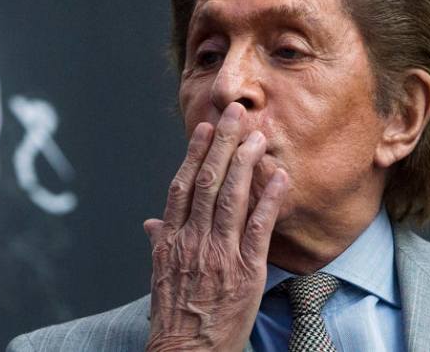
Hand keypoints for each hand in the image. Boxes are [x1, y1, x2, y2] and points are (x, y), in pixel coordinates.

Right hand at [144, 102, 288, 350]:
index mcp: (171, 239)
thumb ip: (159, 243)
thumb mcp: (159, 274)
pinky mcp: (245, 272)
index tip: (207, 129)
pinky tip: (278, 177)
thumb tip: (151, 222)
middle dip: (223, 145)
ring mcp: (218, 255)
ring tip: (258, 135)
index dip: (194, 154)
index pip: (181, 186)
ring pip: (231, 198)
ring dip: (245, 163)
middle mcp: (192, 241)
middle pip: (206, 182)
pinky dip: (268, 200)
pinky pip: (258, 229)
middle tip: (236, 114)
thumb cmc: (173, 314)